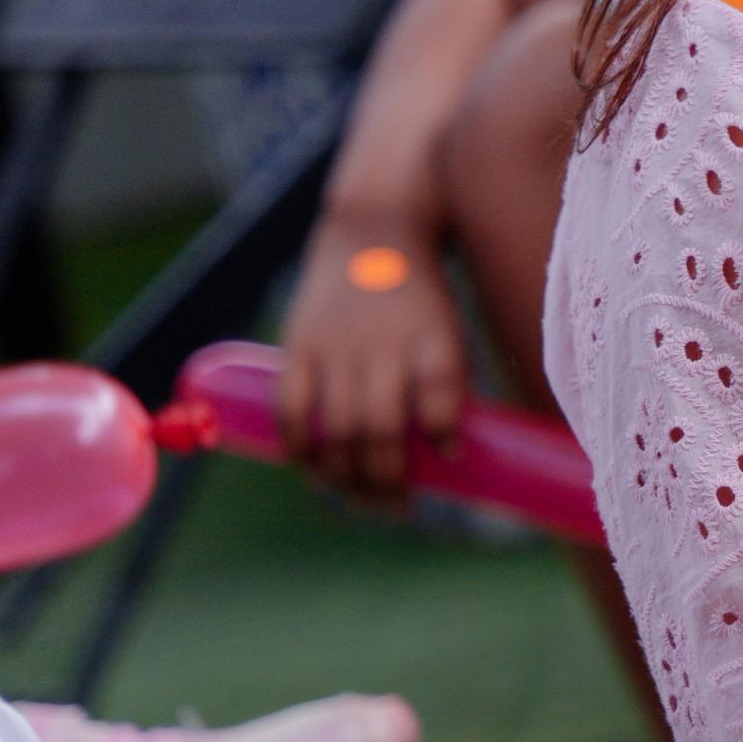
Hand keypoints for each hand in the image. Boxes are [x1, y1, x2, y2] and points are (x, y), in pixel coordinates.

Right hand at [272, 215, 470, 503]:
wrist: (373, 233)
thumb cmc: (421, 302)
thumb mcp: (451, 334)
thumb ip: (449, 390)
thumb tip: (450, 457)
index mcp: (434, 338)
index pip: (441, 395)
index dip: (442, 435)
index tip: (446, 464)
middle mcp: (383, 345)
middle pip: (381, 429)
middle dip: (386, 480)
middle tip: (396, 508)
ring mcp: (336, 347)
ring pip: (335, 430)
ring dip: (345, 476)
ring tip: (359, 500)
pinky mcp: (298, 347)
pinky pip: (291, 409)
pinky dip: (300, 449)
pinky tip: (314, 472)